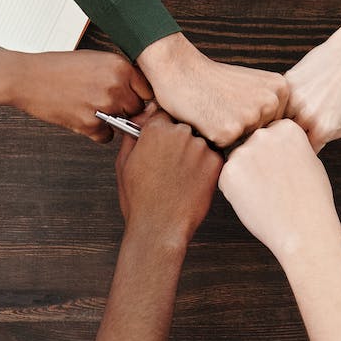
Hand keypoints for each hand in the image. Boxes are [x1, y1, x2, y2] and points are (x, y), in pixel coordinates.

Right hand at [6, 50, 150, 139]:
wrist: (27, 77)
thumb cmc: (56, 67)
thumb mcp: (94, 59)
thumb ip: (117, 74)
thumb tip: (137, 92)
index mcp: (119, 66)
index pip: (147, 89)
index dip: (138, 95)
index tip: (131, 99)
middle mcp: (115, 85)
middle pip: (138, 108)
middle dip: (125, 109)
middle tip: (107, 104)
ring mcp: (103, 106)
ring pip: (124, 123)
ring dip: (112, 121)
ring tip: (92, 108)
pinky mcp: (89, 124)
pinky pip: (106, 137)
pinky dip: (97, 133)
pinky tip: (83, 118)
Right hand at [115, 109, 220, 242]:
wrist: (160, 228)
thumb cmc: (140, 200)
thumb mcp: (124, 163)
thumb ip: (133, 135)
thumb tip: (141, 119)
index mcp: (156, 129)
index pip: (163, 113)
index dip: (163, 127)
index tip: (163, 138)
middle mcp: (180, 133)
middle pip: (184, 125)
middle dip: (179, 139)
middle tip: (171, 163)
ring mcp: (200, 147)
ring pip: (200, 140)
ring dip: (193, 152)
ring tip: (181, 176)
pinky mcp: (216, 163)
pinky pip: (213, 156)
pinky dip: (206, 166)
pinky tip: (192, 182)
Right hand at [138, 34, 286, 147]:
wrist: (178, 68)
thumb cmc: (213, 80)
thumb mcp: (253, 84)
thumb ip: (272, 106)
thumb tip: (287, 140)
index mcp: (281, 89)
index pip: (275, 125)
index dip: (252, 119)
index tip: (236, 101)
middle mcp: (271, 102)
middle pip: (262, 137)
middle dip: (242, 131)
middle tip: (222, 106)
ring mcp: (251, 117)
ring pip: (244, 145)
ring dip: (228, 136)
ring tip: (215, 111)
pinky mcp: (229, 131)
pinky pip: (224, 149)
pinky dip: (212, 139)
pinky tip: (205, 118)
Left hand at [218, 119, 340, 258]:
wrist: (305, 230)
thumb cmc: (311, 200)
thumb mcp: (309, 160)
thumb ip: (287, 147)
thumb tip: (271, 144)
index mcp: (286, 128)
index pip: (270, 137)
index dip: (276, 159)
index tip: (287, 176)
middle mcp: (264, 134)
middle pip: (251, 147)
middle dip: (258, 165)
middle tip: (276, 189)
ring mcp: (244, 152)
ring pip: (237, 163)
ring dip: (246, 178)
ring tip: (268, 197)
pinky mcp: (228, 173)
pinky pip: (227, 180)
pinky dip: (236, 193)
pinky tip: (257, 203)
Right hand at [284, 29, 340, 151]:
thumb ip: (324, 140)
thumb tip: (304, 148)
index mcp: (323, 129)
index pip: (304, 150)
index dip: (301, 148)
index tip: (300, 143)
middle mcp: (307, 116)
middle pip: (288, 136)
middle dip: (289, 135)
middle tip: (293, 130)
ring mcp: (295, 98)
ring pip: (277, 119)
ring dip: (281, 118)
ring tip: (292, 112)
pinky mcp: (287, 82)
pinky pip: (278, 100)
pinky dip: (281, 101)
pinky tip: (292, 96)